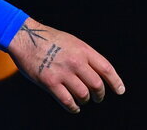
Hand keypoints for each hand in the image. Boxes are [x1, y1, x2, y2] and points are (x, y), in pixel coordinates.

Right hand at [7, 17, 124, 113]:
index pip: (106, 68)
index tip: (120, 90)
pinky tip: (74, 107)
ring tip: (83, 100)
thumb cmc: (49, 39)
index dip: (115, 81)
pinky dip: (73, 108)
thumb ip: (85, 56)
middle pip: (97, 85)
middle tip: (98, 98)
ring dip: (85, 100)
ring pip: (83, 95)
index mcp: (83, 49)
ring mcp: (63, 73)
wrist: (26, 37)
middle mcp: (75, 61)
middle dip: (99, 95)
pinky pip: (67, 101)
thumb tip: (99, 73)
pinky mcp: (50, 82)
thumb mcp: (72, 41)